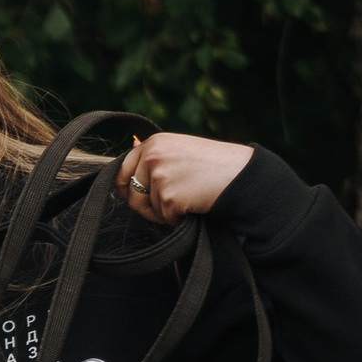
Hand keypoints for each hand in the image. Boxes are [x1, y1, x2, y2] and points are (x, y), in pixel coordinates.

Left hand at [116, 130, 252, 222]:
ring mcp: (159, 177)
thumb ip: (154, 154)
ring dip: (166, 212)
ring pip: (149, 208)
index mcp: (153, 143)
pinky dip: (178, 218)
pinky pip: (165, 218)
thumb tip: (129, 145)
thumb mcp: (179, 149)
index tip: (137, 196)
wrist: (239, 174)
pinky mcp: (169, 197)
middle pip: (132, 194)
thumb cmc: (212, 163)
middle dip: (146, 205)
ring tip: (189, 197)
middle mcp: (152, 157)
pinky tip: (194, 204)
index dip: (127, 188)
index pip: (122, 170)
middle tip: (169, 204)